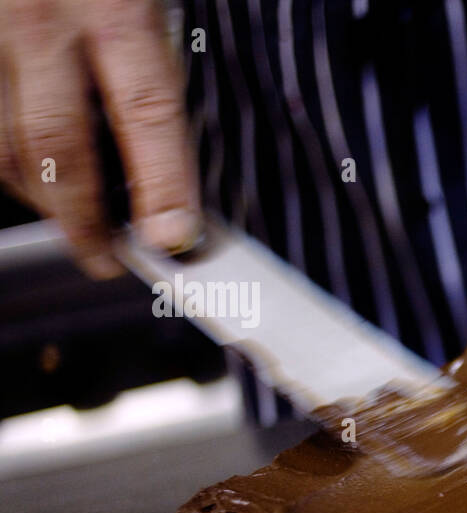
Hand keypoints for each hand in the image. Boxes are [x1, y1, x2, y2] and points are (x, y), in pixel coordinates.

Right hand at [0, 0, 200, 277]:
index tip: (173, 238)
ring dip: (40, 197)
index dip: (164, 183)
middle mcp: (45, 21)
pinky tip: (32, 174)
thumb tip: (170, 184)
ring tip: (71, 215)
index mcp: (117, 10)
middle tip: (106, 257)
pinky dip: (9, 166)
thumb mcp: (145, 10)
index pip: (148, 112)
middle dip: (85, 220)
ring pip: (6, 149)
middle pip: (59, 145)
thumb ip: (150, 83)